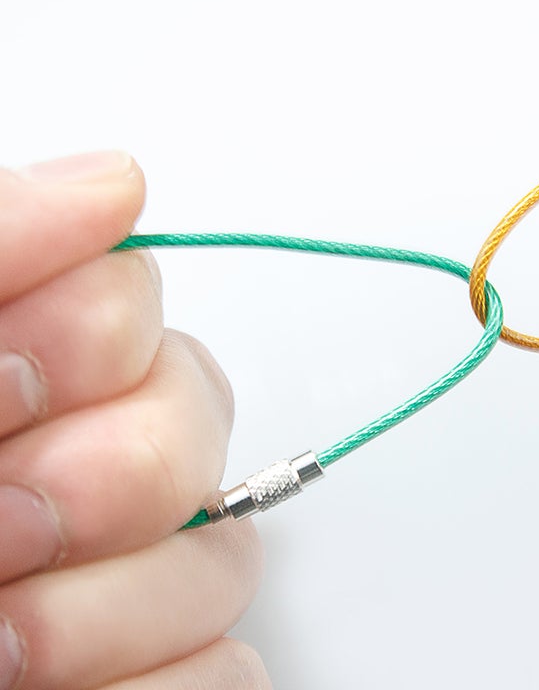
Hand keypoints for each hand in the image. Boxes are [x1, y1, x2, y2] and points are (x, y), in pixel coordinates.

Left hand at [0, 152, 268, 688]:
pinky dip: (168, 686)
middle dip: (120, 472)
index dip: (94, 335)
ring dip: (122, 607)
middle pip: (200, 421)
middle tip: (4, 526)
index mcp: (15, 380)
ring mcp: (121, 583)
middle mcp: (73, 467)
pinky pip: (233, 667)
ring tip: (4, 651)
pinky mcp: (154, 674)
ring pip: (225, 555)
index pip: (133, 303)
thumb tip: (119, 181)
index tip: (4, 389)